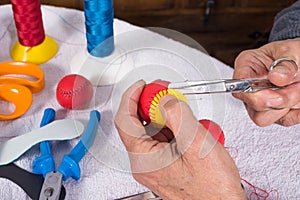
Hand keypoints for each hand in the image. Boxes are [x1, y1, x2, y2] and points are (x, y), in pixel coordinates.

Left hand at [114, 80, 245, 199]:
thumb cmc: (212, 188)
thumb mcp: (195, 144)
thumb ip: (177, 115)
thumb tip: (164, 99)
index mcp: (144, 159)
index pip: (125, 121)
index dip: (131, 97)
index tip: (142, 85)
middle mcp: (145, 163)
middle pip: (138, 124)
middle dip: (152, 105)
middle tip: (166, 93)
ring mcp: (155, 164)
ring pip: (152, 130)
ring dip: (166, 116)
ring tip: (185, 114)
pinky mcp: (165, 164)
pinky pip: (163, 138)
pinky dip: (174, 127)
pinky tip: (189, 128)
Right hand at [233, 38, 299, 125]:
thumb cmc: (293, 53)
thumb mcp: (292, 51)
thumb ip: (285, 65)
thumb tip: (277, 77)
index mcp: (247, 67)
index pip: (238, 86)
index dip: (254, 94)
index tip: (275, 94)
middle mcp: (250, 87)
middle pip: (252, 107)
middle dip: (277, 101)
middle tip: (295, 88)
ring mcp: (260, 101)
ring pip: (264, 118)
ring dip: (288, 106)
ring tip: (298, 89)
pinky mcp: (274, 112)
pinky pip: (283, 120)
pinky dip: (296, 112)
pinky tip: (299, 98)